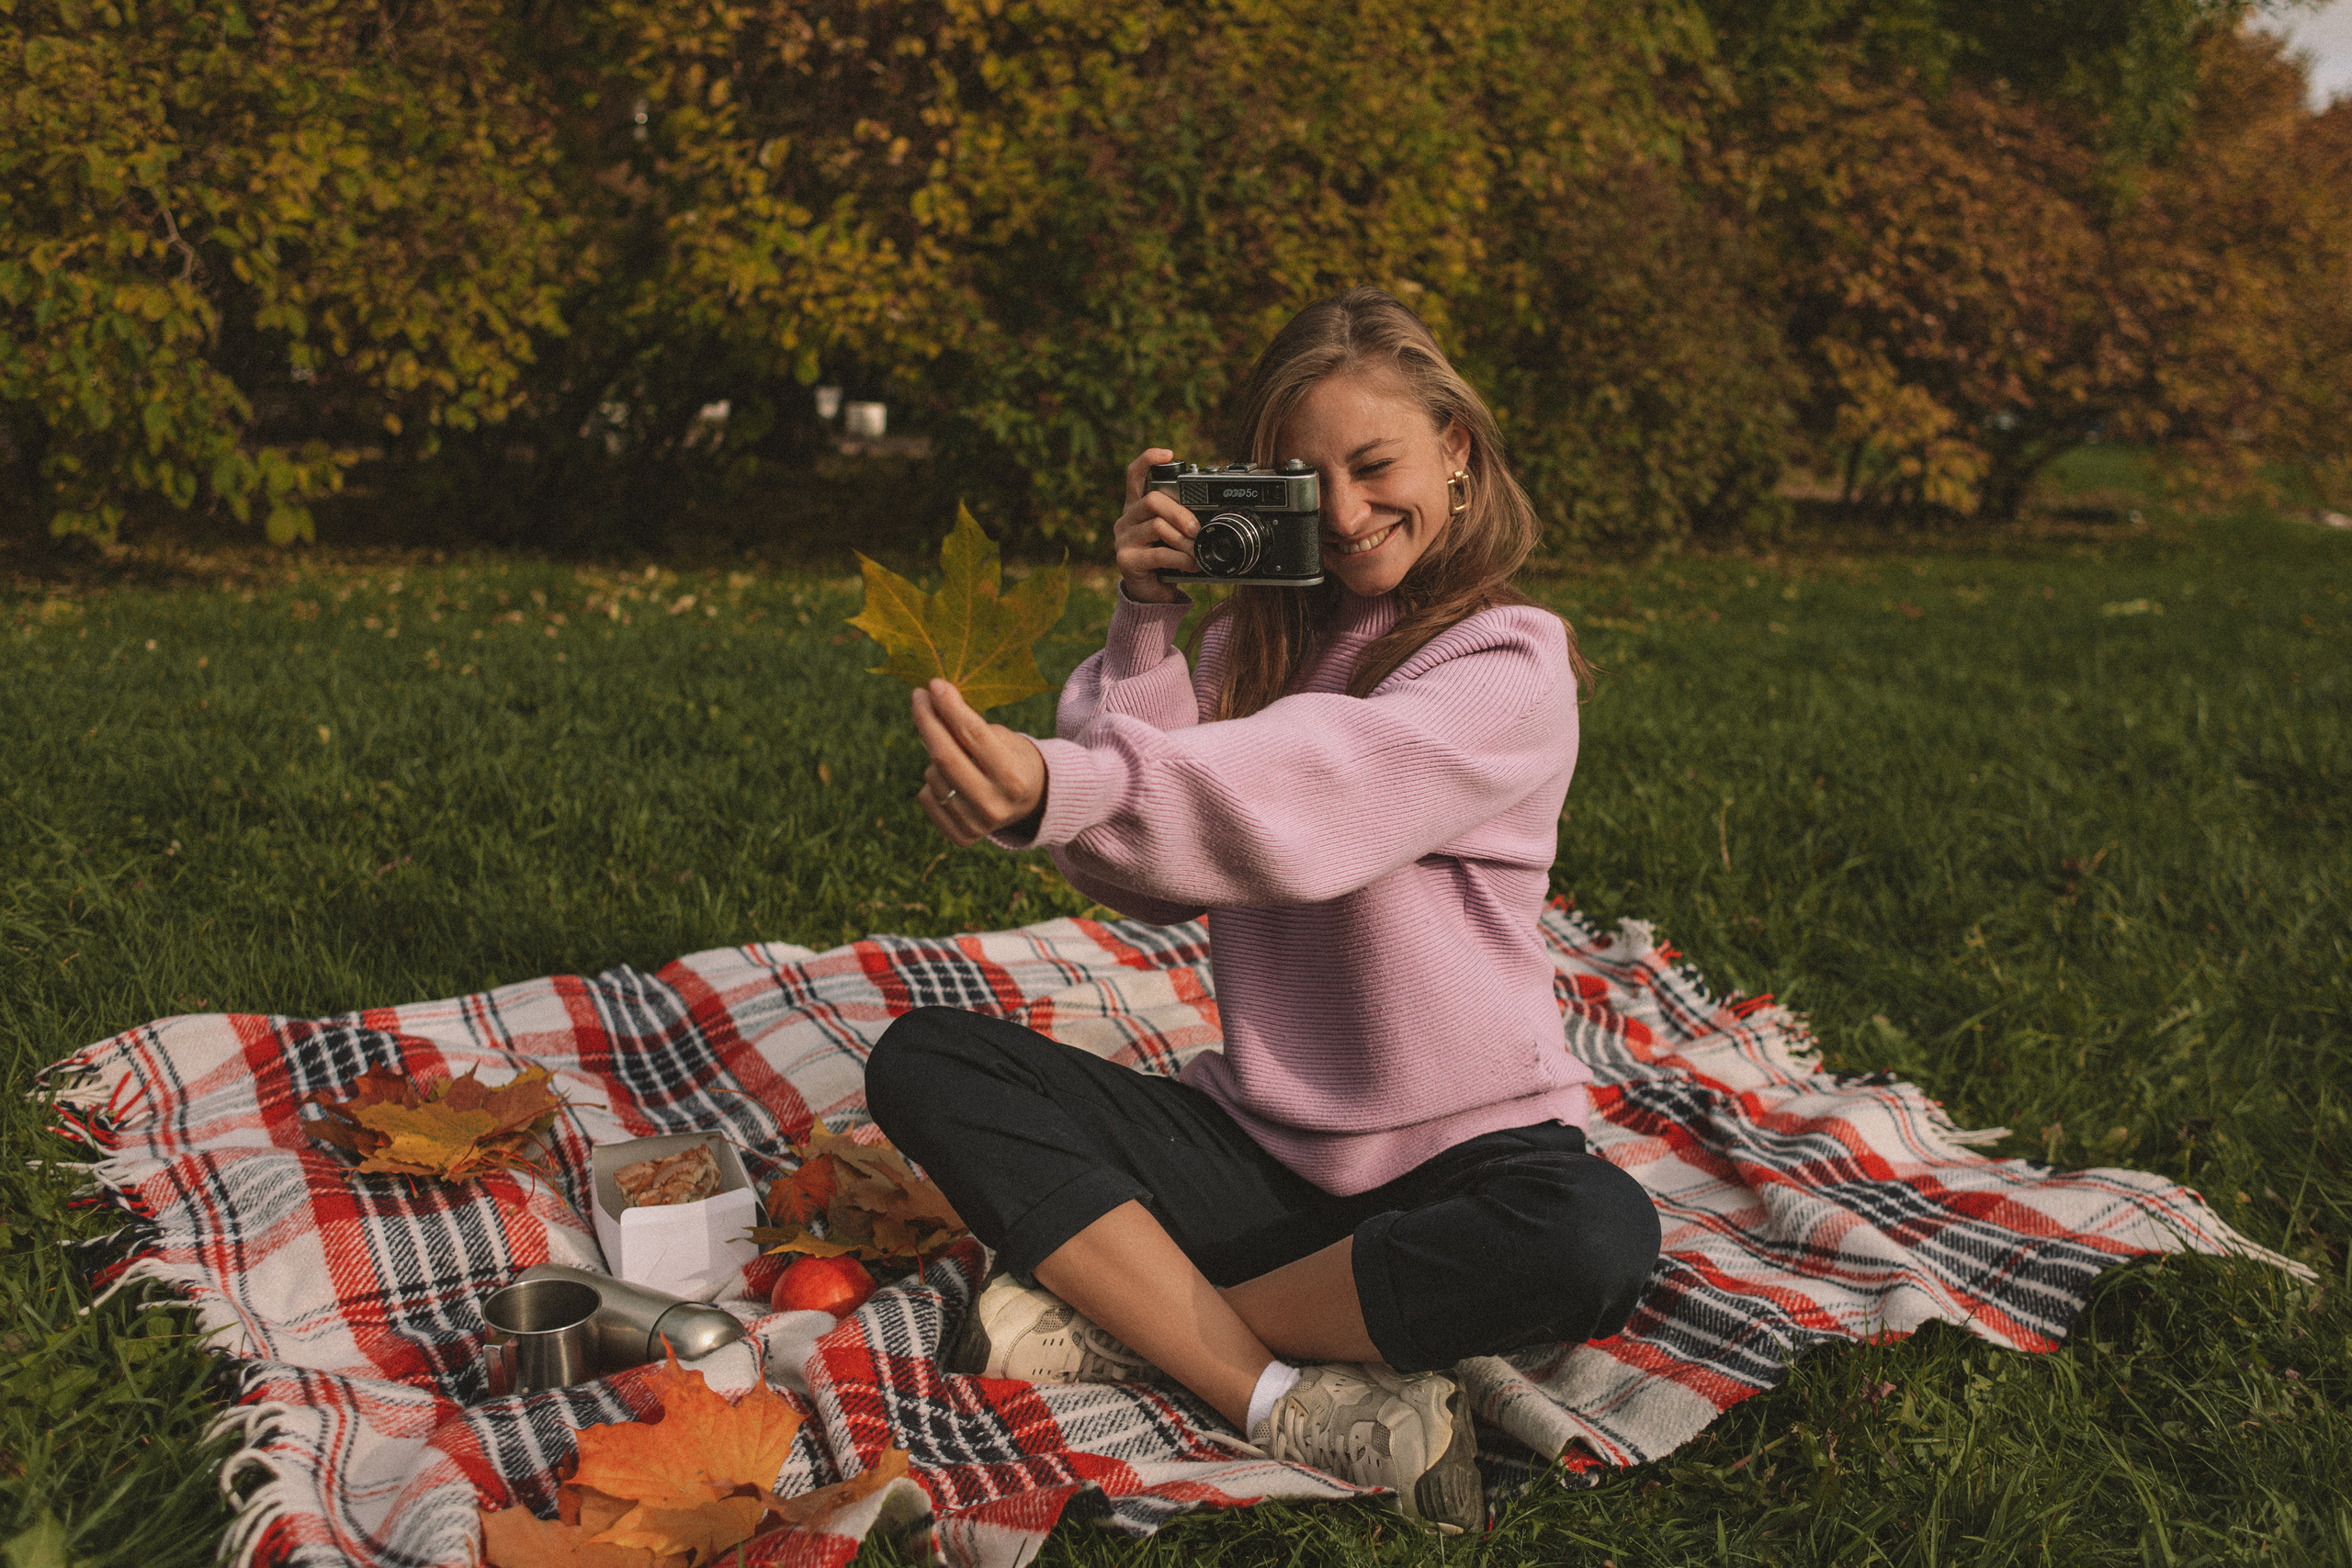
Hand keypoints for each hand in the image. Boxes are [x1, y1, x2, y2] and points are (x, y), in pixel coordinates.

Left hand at [911, 679, 1047, 846]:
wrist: (1033, 803)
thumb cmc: (1014, 760)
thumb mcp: (1005, 740)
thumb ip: (969, 729)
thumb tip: (928, 706)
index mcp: (1013, 778)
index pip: (973, 734)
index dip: (950, 706)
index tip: (934, 684)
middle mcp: (994, 805)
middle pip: (944, 756)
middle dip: (927, 721)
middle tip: (918, 697)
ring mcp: (977, 825)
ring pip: (932, 776)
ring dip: (936, 757)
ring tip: (958, 757)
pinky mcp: (961, 837)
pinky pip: (926, 798)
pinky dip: (933, 782)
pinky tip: (953, 781)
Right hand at [1112, 447, 1198, 603]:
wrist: (1150, 593)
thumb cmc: (1165, 559)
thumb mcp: (1172, 534)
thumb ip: (1181, 518)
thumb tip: (1210, 514)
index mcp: (1136, 507)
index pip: (1134, 474)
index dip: (1148, 459)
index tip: (1169, 454)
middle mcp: (1126, 519)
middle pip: (1152, 500)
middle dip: (1180, 512)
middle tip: (1197, 529)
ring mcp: (1123, 539)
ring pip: (1156, 526)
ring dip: (1183, 539)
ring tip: (1197, 550)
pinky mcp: (1126, 560)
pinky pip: (1158, 554)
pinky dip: (1180, 558)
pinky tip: (1192, 564)